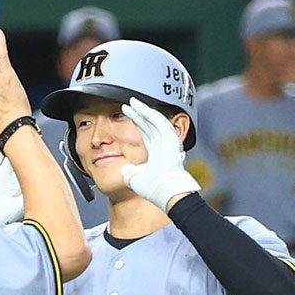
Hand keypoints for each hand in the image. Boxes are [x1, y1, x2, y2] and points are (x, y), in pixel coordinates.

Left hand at [119, 97, 199, 211]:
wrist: (165, 192)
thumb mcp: (135, 178)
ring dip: (143, 110)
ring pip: (154, 120)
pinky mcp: (171, 139)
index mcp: (157, 153)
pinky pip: (159, 122)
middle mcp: (163, 145)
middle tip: (128, 104)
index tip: (127, 115)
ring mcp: (169, 141)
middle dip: (138, 114)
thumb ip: (129, 172)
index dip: (137, 123)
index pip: (146, 133)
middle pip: (149, 124)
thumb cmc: (154, 188)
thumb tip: (123, 168)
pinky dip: (150, 114)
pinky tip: (140, 107)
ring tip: (132, 102)